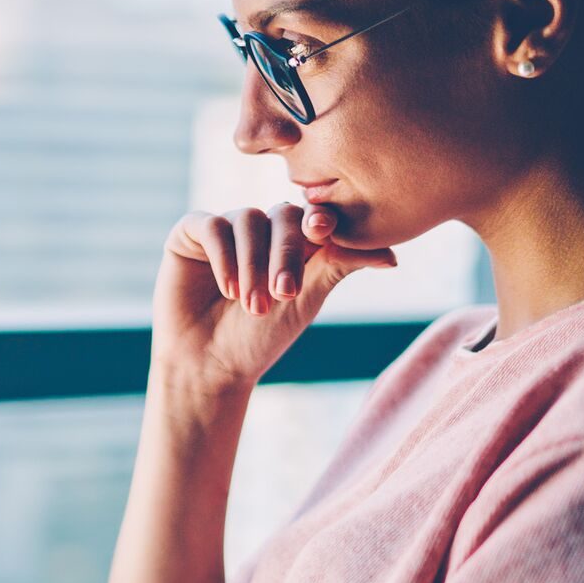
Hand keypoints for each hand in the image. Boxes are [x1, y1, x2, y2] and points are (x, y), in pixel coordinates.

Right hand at [153, 203, 395, 399]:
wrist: (209, 366)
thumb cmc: (260, 338)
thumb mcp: (306, 300)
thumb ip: (340, 266)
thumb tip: (393, 256)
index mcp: (292, 241)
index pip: (310, 217)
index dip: (318, 220)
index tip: (322, 233)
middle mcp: (259, 230)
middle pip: (282, 216)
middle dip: (285, 254)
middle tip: (284, 294)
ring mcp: (225, 229)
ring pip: (247, 220)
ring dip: (253, 264)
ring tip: (251, 306)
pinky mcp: (190, 234)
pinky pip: (212, 225)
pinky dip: (223, 256)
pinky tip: (228, 289)